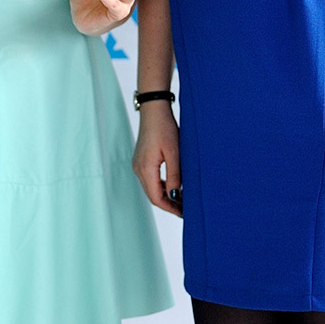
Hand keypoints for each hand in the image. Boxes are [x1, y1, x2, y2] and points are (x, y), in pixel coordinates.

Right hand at [132, 100, 181, 214]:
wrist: (154, 110)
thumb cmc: (164, 128)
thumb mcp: (174, 153)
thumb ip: (175, 176)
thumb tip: (175, 196)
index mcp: (145, 168)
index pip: (156, 198)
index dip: (170, 208)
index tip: (184, 213)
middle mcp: (138, 169)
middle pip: (152, 195)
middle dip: (169, 204)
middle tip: (186, 210)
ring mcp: (138, 165)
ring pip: (151, 189)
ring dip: (165, 196)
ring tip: (182, 200)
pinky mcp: (141, 161)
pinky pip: (150, 180)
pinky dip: (161, 187)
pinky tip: (173, 187)